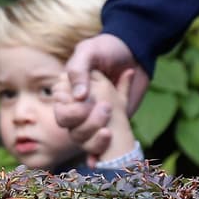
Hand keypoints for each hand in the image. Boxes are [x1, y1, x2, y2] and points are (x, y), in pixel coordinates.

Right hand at [55, 33, 148, 158]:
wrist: (137, 51)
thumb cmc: (109, 48)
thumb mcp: (90, 50)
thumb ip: (78, 70)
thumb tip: (78, 97)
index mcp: (68, 91)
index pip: (61, 110)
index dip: (70, 111)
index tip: (85, 102)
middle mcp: (78, 106)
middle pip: (71, 128)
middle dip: (87, 123)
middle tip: (106, 108)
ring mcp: (94, 116)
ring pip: (84, 138)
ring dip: (96, 134)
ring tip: (112, 117)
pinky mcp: (111, 122)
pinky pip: (102, 141)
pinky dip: (101, 149)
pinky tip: (104, 151)